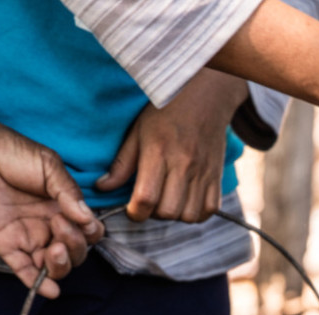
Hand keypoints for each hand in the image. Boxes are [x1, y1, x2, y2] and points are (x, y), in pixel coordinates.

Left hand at [0, 128, 103, 297]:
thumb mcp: (50, 167)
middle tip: (58, 224)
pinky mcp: (6, 245)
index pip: (88, 233)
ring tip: (54, 250)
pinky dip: (38, 284)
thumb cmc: (14, 154)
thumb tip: (87, 218)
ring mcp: (28, 237)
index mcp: (63, 208)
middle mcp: (48, 226)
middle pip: (74, 253)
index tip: (85, 221)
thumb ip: (69, 192)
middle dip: (74, 246)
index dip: (91, 233)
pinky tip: (51, 291)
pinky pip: (25, 270)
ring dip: (61, 265)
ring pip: (53, 267)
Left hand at [97, 69, 247, 222]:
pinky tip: (187, 202)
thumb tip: (102, 187)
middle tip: (150, 202)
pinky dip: (197, 213)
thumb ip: (122, 163)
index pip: (146, 198)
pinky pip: (210, 209)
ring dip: (175, 215)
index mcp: (158, 152)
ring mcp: (203, 172)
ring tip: (168, 201)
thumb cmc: (165, 112)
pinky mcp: (217, 175)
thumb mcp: (138, 131)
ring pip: (188, 215)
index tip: (132, 208)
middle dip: (154, 214)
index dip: (135, 212)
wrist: (205, 96)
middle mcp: (183, 165)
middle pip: (168, 211)